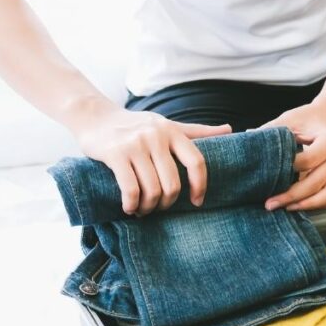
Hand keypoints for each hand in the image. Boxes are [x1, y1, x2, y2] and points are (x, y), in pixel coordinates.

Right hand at [72, 101, 231, 214]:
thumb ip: (196, 131)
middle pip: (173, 184)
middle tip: (159, 207)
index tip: (197, 202)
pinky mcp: (115, 154)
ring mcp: (135, 145)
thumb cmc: (135, 125)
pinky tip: (129, 208)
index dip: (200, 186)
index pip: (196, 161)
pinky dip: (131, 205)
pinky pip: (131, 189)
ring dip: (148, 207)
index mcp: (172, 131)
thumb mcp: (167, 124)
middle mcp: (156, 136)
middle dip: (167, 203)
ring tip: (142, 210)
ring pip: (152, 190)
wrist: (95, 115)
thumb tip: (230, 130)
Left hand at [263, 98, 325, 211]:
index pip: (308, 160)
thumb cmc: (306, 119)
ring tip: (285, 208)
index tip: (270, 174)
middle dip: (291, 195)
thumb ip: (271, 130)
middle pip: (315, 183)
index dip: (288, 169)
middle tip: (270, 203)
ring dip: (306, 205)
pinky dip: (318, 205)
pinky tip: (300, 205)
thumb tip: (248, 138)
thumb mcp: (289, 119)